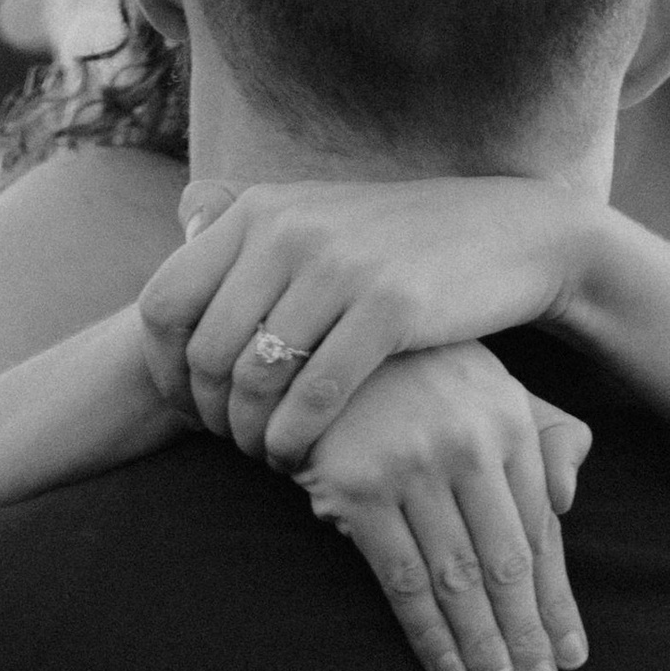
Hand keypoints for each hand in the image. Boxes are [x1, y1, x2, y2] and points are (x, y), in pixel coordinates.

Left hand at [140, 174, 610, 468]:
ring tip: (265, 455)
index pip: (163, 302)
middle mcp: (289, 230)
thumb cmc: (399, 241)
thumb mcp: (320, 213)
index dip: (162, 369)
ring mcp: (340, 267)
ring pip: (255, 379)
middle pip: (204, 352)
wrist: (506, 233)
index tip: (187, 407)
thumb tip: (182, 216)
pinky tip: (299, 459)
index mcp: (258, 210)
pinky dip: (295, 440)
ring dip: (250, 435)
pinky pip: (315, 395)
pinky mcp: (392, 308)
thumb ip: (250, 222)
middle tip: (229, 443)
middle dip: (209, 414)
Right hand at [297, 344, 593, 670]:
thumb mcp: (489, 387)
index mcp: (510, 421)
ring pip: (458, 580)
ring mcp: (412, 466)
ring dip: (482, 647)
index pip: (540, 533)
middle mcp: (468, 443)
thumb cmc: (415, 374)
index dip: (556, 601)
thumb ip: (540, 436)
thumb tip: (567, 500)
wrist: (318, 340)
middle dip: (525, 638)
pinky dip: (426, 630)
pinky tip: (448, 667)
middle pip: (506, 564)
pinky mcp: (358, 488)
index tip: (569, 654)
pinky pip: (400, 577)